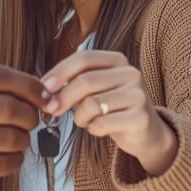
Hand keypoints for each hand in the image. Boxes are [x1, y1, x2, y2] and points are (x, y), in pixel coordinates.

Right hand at [0, 65, 44, 190]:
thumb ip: (4, 85)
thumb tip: (46, 96)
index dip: (29, 86)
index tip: (45, 96)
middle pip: (6, 107)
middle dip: (30, 114)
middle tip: (32, 119)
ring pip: (8, 137)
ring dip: (24, 138)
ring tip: (20, 137)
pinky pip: (3, 163)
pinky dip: (16, 158)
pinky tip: (10, 153)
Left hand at [40, 50, 177, 175]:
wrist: (145, 131)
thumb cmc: (113, 107)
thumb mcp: (96, 88)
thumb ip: (74, 82)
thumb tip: (46, 89)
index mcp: (118, 60)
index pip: (84, 58)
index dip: (61, 71)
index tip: (44, 86)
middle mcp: (130, 74)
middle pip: (86, 81)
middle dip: (63, 97)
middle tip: (51, 109)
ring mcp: (137, 95)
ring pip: (92, 104)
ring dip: (80, 117)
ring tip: (85, 120)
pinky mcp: (140, 118)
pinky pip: (102, 123)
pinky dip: (93, 129)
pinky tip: (99, 128)